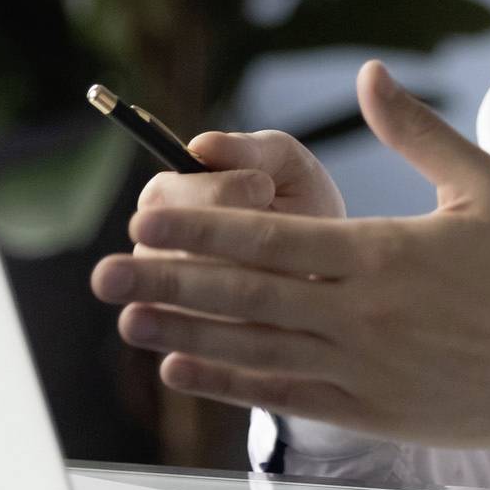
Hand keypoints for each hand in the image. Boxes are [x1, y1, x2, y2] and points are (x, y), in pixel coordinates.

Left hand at [90, 60, 489, 449]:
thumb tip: (370, 74)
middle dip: (169, 277)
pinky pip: (282, 394)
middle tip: (105, 269)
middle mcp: (361, 314)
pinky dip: (227, 381)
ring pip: (253, 346)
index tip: (151, 214)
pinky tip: (181, 364)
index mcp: (383, 255)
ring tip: (126, 314)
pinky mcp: (366, 410)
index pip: (274, 238)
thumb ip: (418, 131)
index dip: (205, 227)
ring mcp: (360, 367)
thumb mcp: (483, 186)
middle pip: (246, 294)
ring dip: (183, 330)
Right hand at [123, 131, 347, 337]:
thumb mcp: (287, 168)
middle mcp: (154, 253)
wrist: (334, 271)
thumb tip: (204, 144)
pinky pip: (204, 345)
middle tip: (274, 238)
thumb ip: (250, 151)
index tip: (263, 187)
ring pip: (186, 304)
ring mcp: (166, 304)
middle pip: (166, 253)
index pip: (167, 199)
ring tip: (285, 281)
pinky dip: (241, 333)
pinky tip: (274, 322)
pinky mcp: (191, 345)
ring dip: (237, 292)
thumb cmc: (303, 204)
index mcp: (168, 199)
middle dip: (227, 246)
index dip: (215, 193)